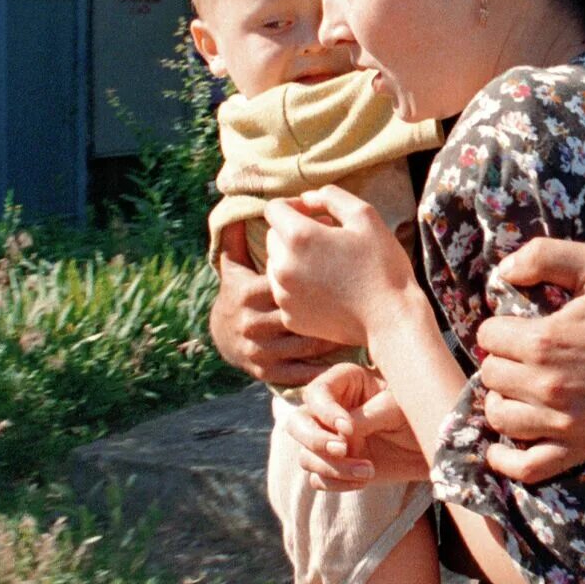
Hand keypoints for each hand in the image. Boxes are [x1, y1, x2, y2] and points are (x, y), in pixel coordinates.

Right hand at [210, 230, 347, 386]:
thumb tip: (241, 209)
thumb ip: (238, 238)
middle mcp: (251, 324)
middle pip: (299, 313)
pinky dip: (323, 365)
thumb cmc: (238, 293)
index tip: (340, 265)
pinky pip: (300, 371)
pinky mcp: (268, 373)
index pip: (285, 280)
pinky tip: (345, 352)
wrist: (224, 338)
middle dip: (328, 304)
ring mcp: (259, 351)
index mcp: (246, 294)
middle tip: (359, 295)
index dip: (315, 272)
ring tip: (360, 321)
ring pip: (304, 344)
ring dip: (333, 334)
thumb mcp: (233, 266)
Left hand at [264, 186, 421, 346]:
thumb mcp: (365, 216)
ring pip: (275, 264)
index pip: (273, 209)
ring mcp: (284, 295)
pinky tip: (327, 287)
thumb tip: (307, 198)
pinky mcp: (290, 316)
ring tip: (327, 264)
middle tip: (327, 238)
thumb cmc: (382, 265)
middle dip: (294, 231)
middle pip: (272, 236)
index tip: (315, 214)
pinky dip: (299, 285)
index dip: (293, 205)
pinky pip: (285, 291)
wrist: (390, 319)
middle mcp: (283, 266)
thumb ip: (331, 197)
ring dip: (294, 258)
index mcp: (299, 237)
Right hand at [288, 363, 426, 490]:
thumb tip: (340, 434)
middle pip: (296, 424)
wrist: (434, 445)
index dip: (326, 412)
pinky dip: (336, 483)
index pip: (316, 393)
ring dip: (333, 468)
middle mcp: (329, 411)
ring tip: (368, 470)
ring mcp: (329, 440)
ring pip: (306, 456)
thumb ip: (366, 417)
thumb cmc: (417, 413)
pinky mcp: (335, 466)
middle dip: (315, 440)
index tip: (349, 429)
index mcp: (344, 382)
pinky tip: (364, 479)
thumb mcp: (396, 407)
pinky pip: (318, 479)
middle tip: (343, 449)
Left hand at [474, 238, 584, 482]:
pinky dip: (506, 459)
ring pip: (501, 416)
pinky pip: (529, 468)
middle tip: (525, 352)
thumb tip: (501, 271)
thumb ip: (543, 256)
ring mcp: (566, 423)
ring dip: (503, 399)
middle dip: (503, 359)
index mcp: (547, 341)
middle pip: (492, 375)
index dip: (503, 325)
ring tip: (519, 386)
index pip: (490, 336)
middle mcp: (550, 386)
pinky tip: (501, 446)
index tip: (521, 324)